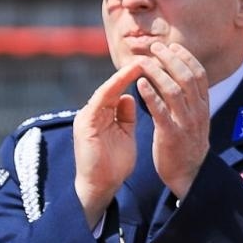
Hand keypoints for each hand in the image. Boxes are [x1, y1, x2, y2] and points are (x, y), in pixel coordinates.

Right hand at [73, 62, 144, 228]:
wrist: (99, 186)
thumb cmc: (113, 162)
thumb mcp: (124, 133)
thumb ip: (126, 115)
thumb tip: (132, 97)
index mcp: (104, 114)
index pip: (121, 88)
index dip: (137, 76)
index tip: (156, 65)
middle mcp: (94, 112)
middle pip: (113, 85)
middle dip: (131, 70)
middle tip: (150, 56)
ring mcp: (88, 117)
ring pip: (106, 89)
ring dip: (123, 76)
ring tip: (140, 63)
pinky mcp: (85, 125)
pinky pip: (100, 102)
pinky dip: (113, 90)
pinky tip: (126, 81)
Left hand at [138, 41, 211, 199]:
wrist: (190, 175)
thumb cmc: (187, 146)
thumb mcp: (195, 120)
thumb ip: (189, 101)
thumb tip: (179, 80)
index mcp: (203, 106)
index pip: (198, 74)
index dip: (186, 57)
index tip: (172, 46)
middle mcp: (198, 111)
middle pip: (187, 77)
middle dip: (171, 59)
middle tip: (155, 47)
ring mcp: (186, 123)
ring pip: (174, 90)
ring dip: (158, 73)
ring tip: (143, 62)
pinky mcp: (172, 135)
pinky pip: (161, 111)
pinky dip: (151, 95)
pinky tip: (140, 84)